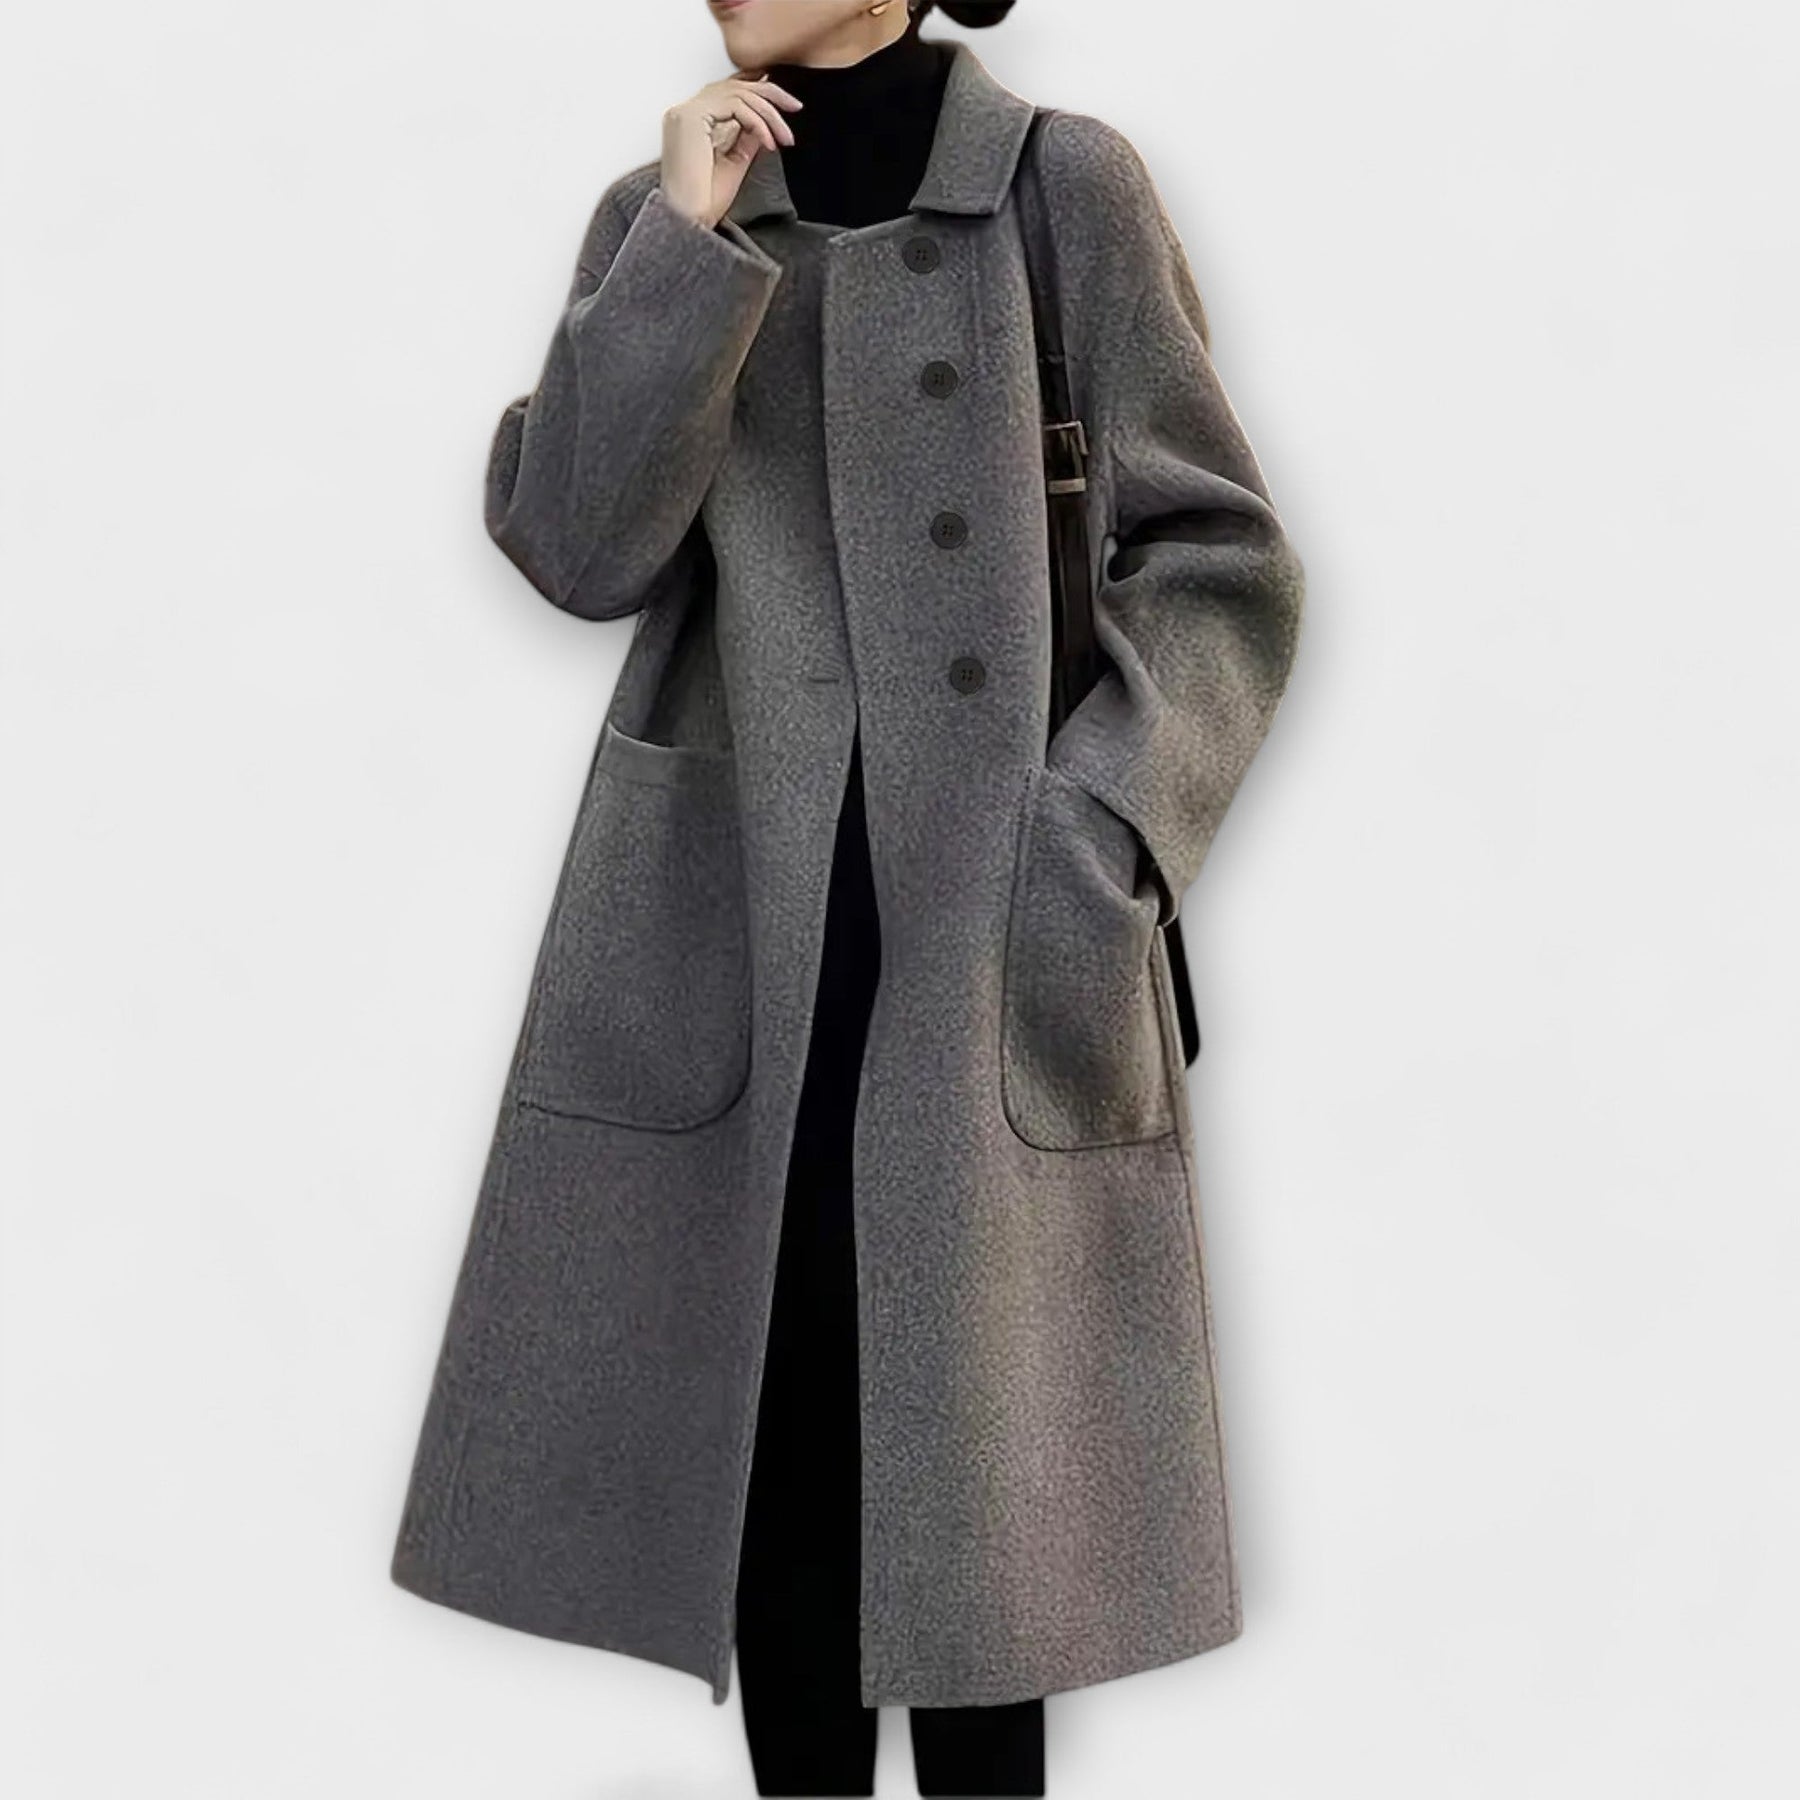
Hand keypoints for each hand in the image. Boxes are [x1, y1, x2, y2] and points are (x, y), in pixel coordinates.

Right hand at [659, 69, 801, 229]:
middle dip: (769, 95)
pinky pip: (735, 105)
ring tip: (786, 137)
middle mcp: (685, 112)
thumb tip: (766, 120)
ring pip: (738, 94)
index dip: (757, 91)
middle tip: (795, 107)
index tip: (784, 103)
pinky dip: (758, 122)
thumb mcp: (736, 162)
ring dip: (769, 114)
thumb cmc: (705, 202)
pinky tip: (769, 143)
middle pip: (733, 86)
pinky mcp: (691, 117)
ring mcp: (686, 112)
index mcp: (692, 122)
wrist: (689, 221)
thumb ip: (747, 136)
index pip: (727, 93)